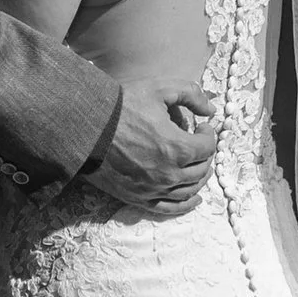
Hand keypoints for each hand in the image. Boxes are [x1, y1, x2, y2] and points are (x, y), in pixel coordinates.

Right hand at [85, 84, 218, 216]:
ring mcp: (154, 189)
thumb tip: (211, 109)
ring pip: (189, 190)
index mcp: (177, 147)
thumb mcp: (160, 88)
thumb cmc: (122, 106)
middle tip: (199, 143)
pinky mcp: (138, 197)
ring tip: (198, 165)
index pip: (207, 147)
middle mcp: (169, 174)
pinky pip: (169, 208)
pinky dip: (186, 204)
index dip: (208, 135)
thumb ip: (191, 94)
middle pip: (201, 169)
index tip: (201, 127)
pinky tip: (194, 198)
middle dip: (205, 155)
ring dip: (199, 177)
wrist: (85, 127)